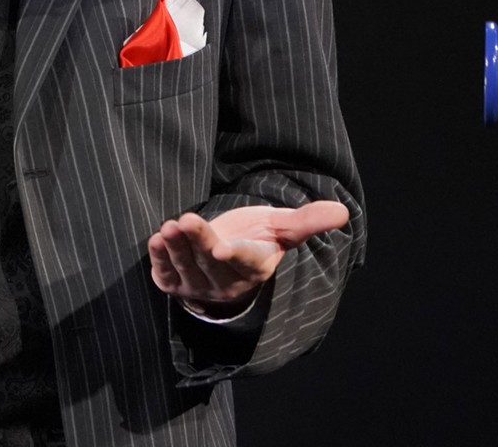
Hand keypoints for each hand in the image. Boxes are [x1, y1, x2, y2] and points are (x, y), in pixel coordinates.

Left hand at [147, 201, 349, 316]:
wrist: (226, 257)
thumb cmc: (256, 238)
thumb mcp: (281, 228)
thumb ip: (307, 221)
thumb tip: (343, 211)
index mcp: (255, 267)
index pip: (246, 263)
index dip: (236, 256)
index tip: (224, 249)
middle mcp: (226, 282)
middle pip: (211, 262)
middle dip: (198, 242)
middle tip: (185, 220)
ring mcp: (199, 285)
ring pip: (186, 268)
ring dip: (175, 249)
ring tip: (168, 227)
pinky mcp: (176, 283)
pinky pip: (166, 274)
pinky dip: (158, 260)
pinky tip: (154, 241)